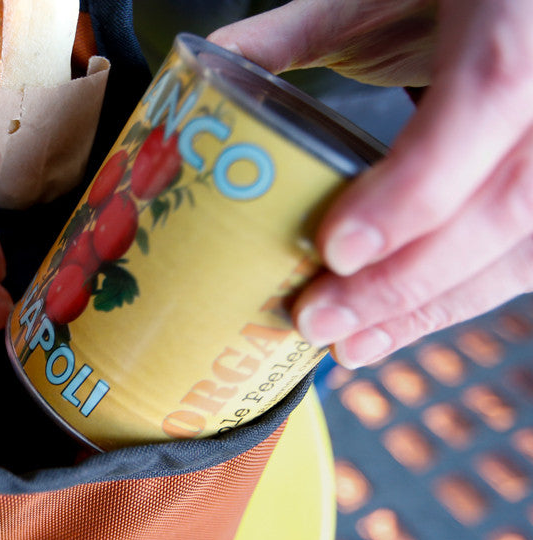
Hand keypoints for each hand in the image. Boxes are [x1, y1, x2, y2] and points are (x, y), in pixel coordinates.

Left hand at [209, 0, 532, 367]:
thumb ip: (290, 32)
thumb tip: (202, 74)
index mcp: (513, 7)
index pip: (489, 94)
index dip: (418, 185)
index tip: (336, 249)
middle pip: (510, 198)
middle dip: (409, 278)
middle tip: (321, 320)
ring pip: (527, 239)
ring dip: (433, 304)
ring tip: (352, 343)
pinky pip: (532, 251)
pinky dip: (462, 296)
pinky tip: (401, 324)